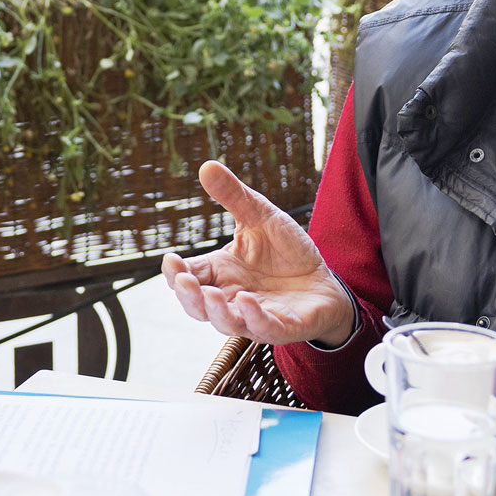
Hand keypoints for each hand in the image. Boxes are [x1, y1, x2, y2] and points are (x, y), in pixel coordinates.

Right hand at [162, 161, 354, 345]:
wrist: (324, 279)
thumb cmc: (286, 251)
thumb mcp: (260, 217)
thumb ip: (234, 197)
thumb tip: (207, 166)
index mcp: (220, 272)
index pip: (188, 277)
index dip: (175, 272)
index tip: (171, 260)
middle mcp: (231, 298)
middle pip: (197, 306)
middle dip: (187, 296)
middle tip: (183, 280)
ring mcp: (254, 315)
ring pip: (225, 322)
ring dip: (215, 311)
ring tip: (211, 294)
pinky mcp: (282, 327)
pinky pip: (263, 329)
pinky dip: (253, 318)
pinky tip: (247, 301)